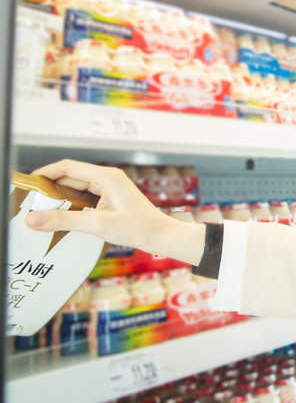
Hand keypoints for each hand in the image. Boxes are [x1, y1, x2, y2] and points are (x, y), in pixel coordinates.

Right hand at [25, 160, 204, 265]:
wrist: (160, 235)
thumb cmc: (137, 227)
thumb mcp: (96, 224)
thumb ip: (63, 221)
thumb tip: (34, 219)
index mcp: (106, 177)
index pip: (67, 167)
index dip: (45, 173)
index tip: (27, 183)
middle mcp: (107, 178)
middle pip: (70, 177)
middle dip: (49, 189)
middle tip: (29, 202)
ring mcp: (109, 188)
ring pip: (76, 188)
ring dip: (59, 198)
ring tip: (40, 210)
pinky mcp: (110, 198)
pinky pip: (84, 197)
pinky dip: (71, 204)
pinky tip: (61, 216)